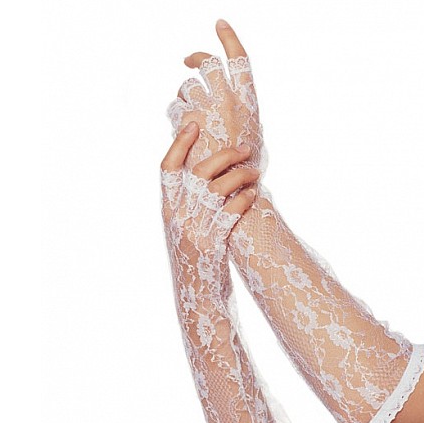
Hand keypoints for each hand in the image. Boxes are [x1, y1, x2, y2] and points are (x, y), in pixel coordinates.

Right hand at [160, 121, 259, 260]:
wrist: (196, 296)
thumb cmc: (195, 260)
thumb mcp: (182, 230)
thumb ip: (187, 206)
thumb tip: (204, 179)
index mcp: (167, 209)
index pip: (167, 168)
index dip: (179, 144)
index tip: (194, 126)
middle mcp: (177, 216)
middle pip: (199, 171)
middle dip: (225, 155)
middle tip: (245, 149)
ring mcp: (194, 229)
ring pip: (218, 188)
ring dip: (241, 175)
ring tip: (256, 172)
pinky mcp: (211, 244)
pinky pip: (230, 212)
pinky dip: (244, 199)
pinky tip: (253, 195)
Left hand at [166, 20, 265, 173]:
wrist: (228, 192)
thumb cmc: (243, 170)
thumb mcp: (253, 138)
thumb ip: (242, 115)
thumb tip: (233, 100)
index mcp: (247, 102)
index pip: (240, 60)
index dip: (229, 39)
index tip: (219, 24)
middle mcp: (228, 99)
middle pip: (208, 64)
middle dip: (196, 59)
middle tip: (189, 61)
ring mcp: (207, 108)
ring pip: (187, 87)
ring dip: (184, 97)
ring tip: (190, 118)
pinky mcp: (187, 121)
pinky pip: (175, 109)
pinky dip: (177, 118)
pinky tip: (185, 134)